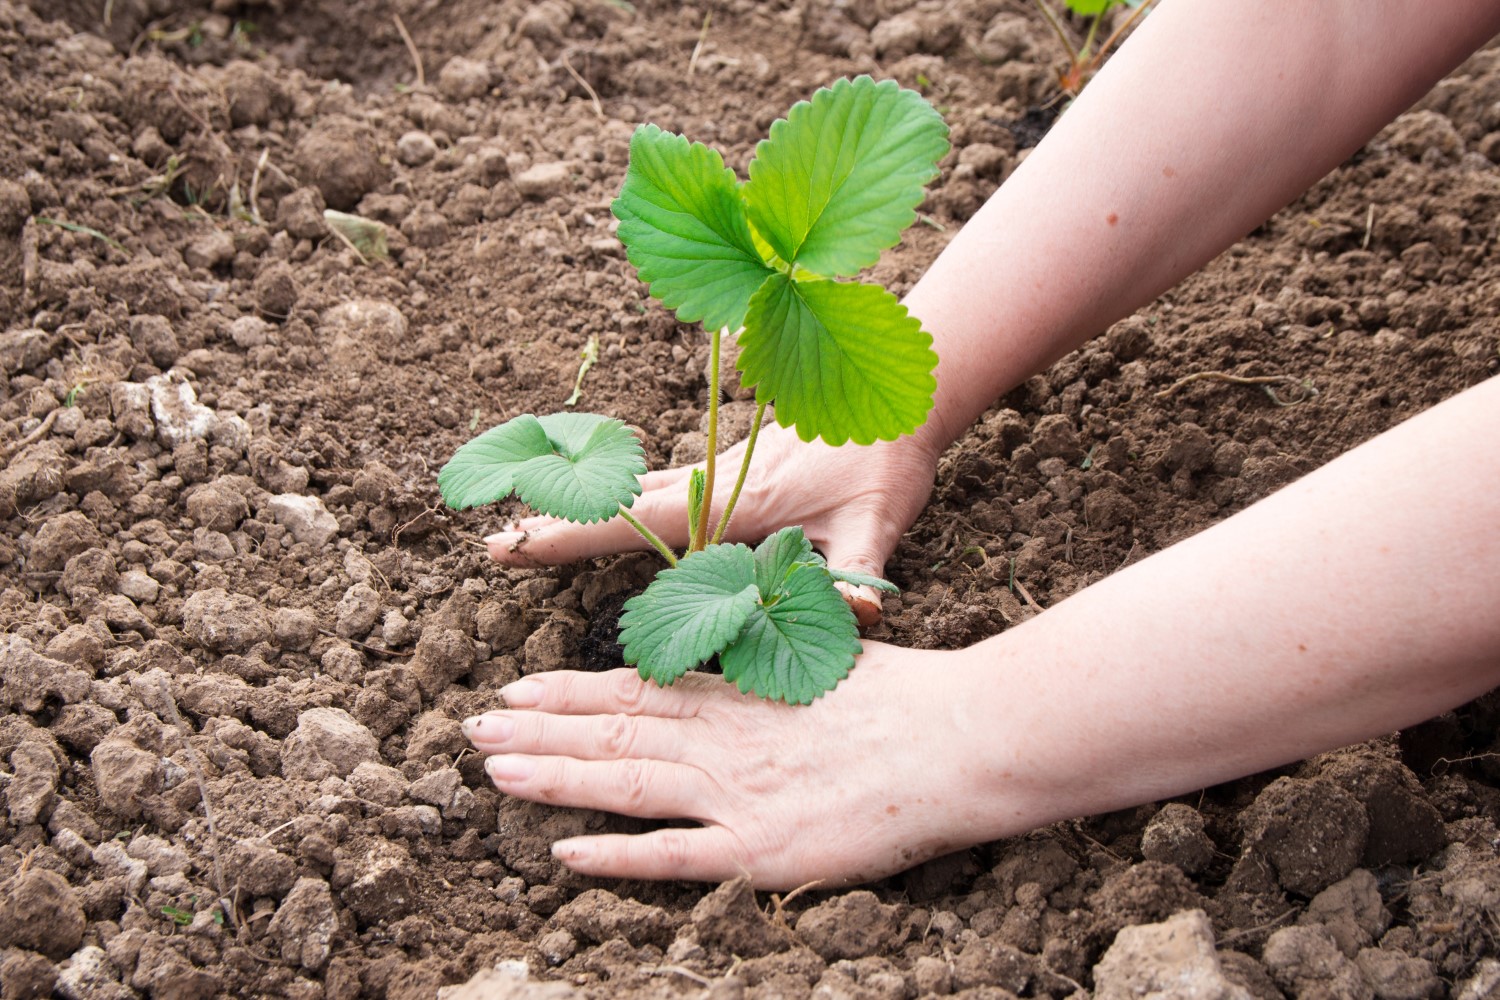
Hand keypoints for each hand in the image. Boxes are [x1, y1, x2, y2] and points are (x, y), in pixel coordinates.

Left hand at [462, 644, 987, 889]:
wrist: (956, 740)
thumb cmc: (901, 699)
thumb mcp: (819, 665)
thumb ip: (764, 670)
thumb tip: (727, 659)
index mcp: (738, 695)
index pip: (635, 690)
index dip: (569, 691)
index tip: (517, 689)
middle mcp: (723, 740)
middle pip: (613, 730)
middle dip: (538, 729)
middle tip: (472, 728)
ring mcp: (736, 794)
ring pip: (626, 782)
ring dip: (555, 777)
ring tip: (495, 772)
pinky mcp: (760, 849)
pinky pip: (673, 854)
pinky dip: (617, 854)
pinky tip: (567, 853)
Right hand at [483, 422, 941, 623]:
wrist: (900, 395)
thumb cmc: (886, 460)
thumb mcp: (879, 522)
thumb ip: (861, 571)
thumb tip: (859, 614)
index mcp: (737, 503)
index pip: (639, 523)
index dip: (574, 534)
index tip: (513, 541)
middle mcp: (716, 484)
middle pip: (620, 505)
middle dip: (556, 523)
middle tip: (493, 543)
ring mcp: (722, 472)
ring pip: (638, 489)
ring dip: (585, 504)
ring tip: (529, 519)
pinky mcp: (735, 468)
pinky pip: (665, 483)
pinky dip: (625, 493)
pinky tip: (610, 500)